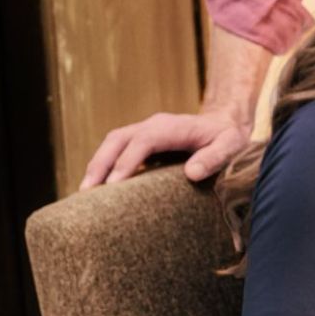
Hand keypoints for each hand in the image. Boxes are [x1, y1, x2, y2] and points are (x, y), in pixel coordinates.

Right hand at [81, 108, 251, 189]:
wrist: (224, 121)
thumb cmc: (228, 136)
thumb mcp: (231, 145)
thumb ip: (214, 158)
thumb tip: (191, 173)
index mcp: (171, 126)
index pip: (142, 141)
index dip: (127, 161)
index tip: (113, 185)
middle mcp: (152, 125)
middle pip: (117, 139)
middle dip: (100, 164)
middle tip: (86, 192)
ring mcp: (143, 131)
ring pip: (111, 143)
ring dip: (96, 165)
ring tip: (84, 193)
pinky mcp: (139, 141)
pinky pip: (115, 150)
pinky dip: (103, 165)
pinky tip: (96, 188)